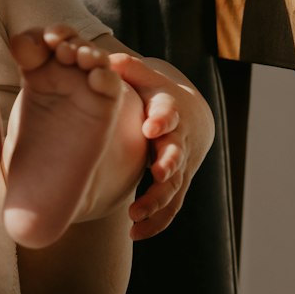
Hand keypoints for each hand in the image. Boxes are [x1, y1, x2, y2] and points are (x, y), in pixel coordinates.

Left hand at [107, 52, 213, 240]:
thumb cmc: (155, 93)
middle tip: (156, 173)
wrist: (188, 115)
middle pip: (177, 153)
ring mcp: (179, 166)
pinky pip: (170, 208)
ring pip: (174, 186)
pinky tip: (135, 233)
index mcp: (169, 111)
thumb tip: (107, 60)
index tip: (150, 127)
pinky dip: (155, 222)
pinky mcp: (176, 186)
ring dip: (157, 200)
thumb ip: (127, 69)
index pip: (169, 113)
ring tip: (135, 214)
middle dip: (168, 163)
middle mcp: (178, 140)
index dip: (162, 119)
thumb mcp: (144, 77)